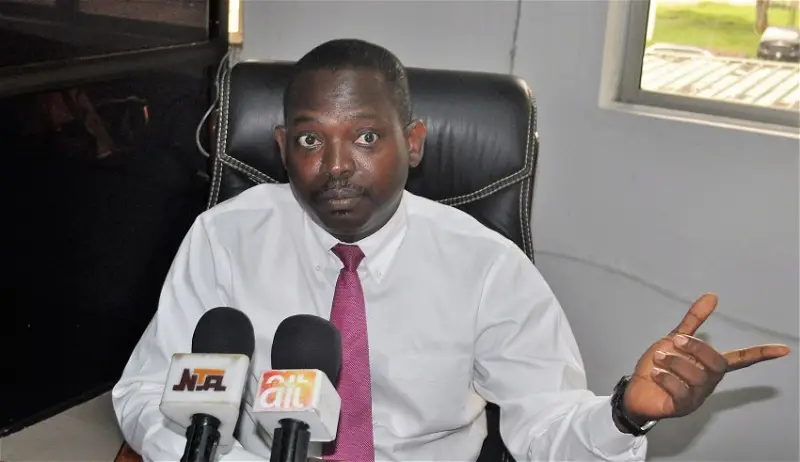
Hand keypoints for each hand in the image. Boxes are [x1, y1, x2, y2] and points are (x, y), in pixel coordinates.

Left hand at [622, 293, 789, 423]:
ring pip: (696, 377)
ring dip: (674, 362)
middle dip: (696, 348)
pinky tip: (656, 374)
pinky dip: (666, 378)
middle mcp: (708, 382)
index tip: (784, 349)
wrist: (635, 391)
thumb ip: (693, 321)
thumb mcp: (673, 340)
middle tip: (676, 340)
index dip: (760, 353)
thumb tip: (712, 295)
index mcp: (709, 366)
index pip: (740, 359)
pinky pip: (680, 391)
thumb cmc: (658, 366)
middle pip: (716, 364)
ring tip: (657, 358)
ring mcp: (696, 397)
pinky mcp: (681, 407)